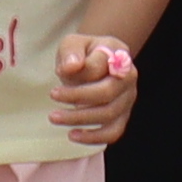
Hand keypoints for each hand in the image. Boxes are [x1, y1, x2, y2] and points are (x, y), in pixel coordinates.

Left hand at [46, 32, 140, 151]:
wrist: (91, 65)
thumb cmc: (82, 55)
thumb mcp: (72, 44)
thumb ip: (71, 51)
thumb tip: (72, 67)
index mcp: (118, 53)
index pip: (101, 65)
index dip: (81, 71)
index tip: (59, 72)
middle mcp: (128, 77)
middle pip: (108, 92)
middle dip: (77, 97)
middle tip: (53, 95)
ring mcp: (128, 98)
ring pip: (108, 114)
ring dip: (79, 118)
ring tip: (54, 117)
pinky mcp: (122, 117)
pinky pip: (113, 132)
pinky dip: (94, 138)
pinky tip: (73, 135)